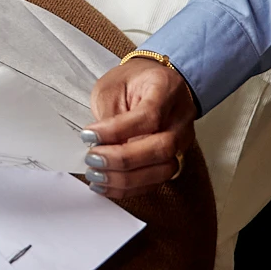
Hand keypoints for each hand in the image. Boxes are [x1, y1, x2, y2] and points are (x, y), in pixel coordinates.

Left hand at [80, 57, 198, 198]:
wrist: (157, 83)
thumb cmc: (133, 81)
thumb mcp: (113, 85)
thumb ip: (109, 114)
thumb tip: (97, 145)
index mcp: (166, 90)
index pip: (149, 117)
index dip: (117, 131)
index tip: (88, 135)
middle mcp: (180, 119)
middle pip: (161, 148)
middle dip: (122, 159)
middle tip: (92, 157)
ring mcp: (182, 142)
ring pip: (163, 171)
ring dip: (126, 179)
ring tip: (96, 175)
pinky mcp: (173, 159)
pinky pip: (156, 181)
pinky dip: (129, 188)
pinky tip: (106, 185)